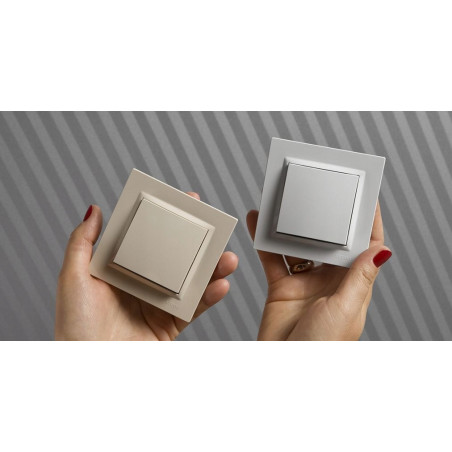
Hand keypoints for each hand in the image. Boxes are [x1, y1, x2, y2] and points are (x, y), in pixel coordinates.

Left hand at [56, 192, 238, 339]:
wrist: (90, 367)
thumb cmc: (76, 324)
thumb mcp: (74, 276)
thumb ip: (83, 241)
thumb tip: (95, 209)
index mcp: (121, 269)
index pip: (148, 238)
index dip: (167, 221)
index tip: (185, 204)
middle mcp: (142, 283)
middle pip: (176, 258)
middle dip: (198, 243)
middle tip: (215, 229)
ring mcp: (158, 303)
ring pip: (191, 281)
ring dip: (212, 269)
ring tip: (227, 258)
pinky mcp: (169, 324)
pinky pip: (194, 308)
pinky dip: (210, 297)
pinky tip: (220, 285)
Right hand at [247, 202, 391, 339]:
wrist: (283, 367)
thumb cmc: (321, 348)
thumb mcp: (344, 310)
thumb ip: (359, 278)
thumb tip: (382, 250)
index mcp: (352, 286)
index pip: (366, 249)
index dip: (368, 224)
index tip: (366, 199)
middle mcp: (330, 281)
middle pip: (330, 242)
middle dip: (326, 218)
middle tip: (320, 193)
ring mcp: (305, 282)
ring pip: (300, 247)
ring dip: (292, 228)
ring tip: (285, 205)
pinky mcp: (282, 286)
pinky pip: (273, 259)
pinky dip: (265, 243)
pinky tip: (259, 226)